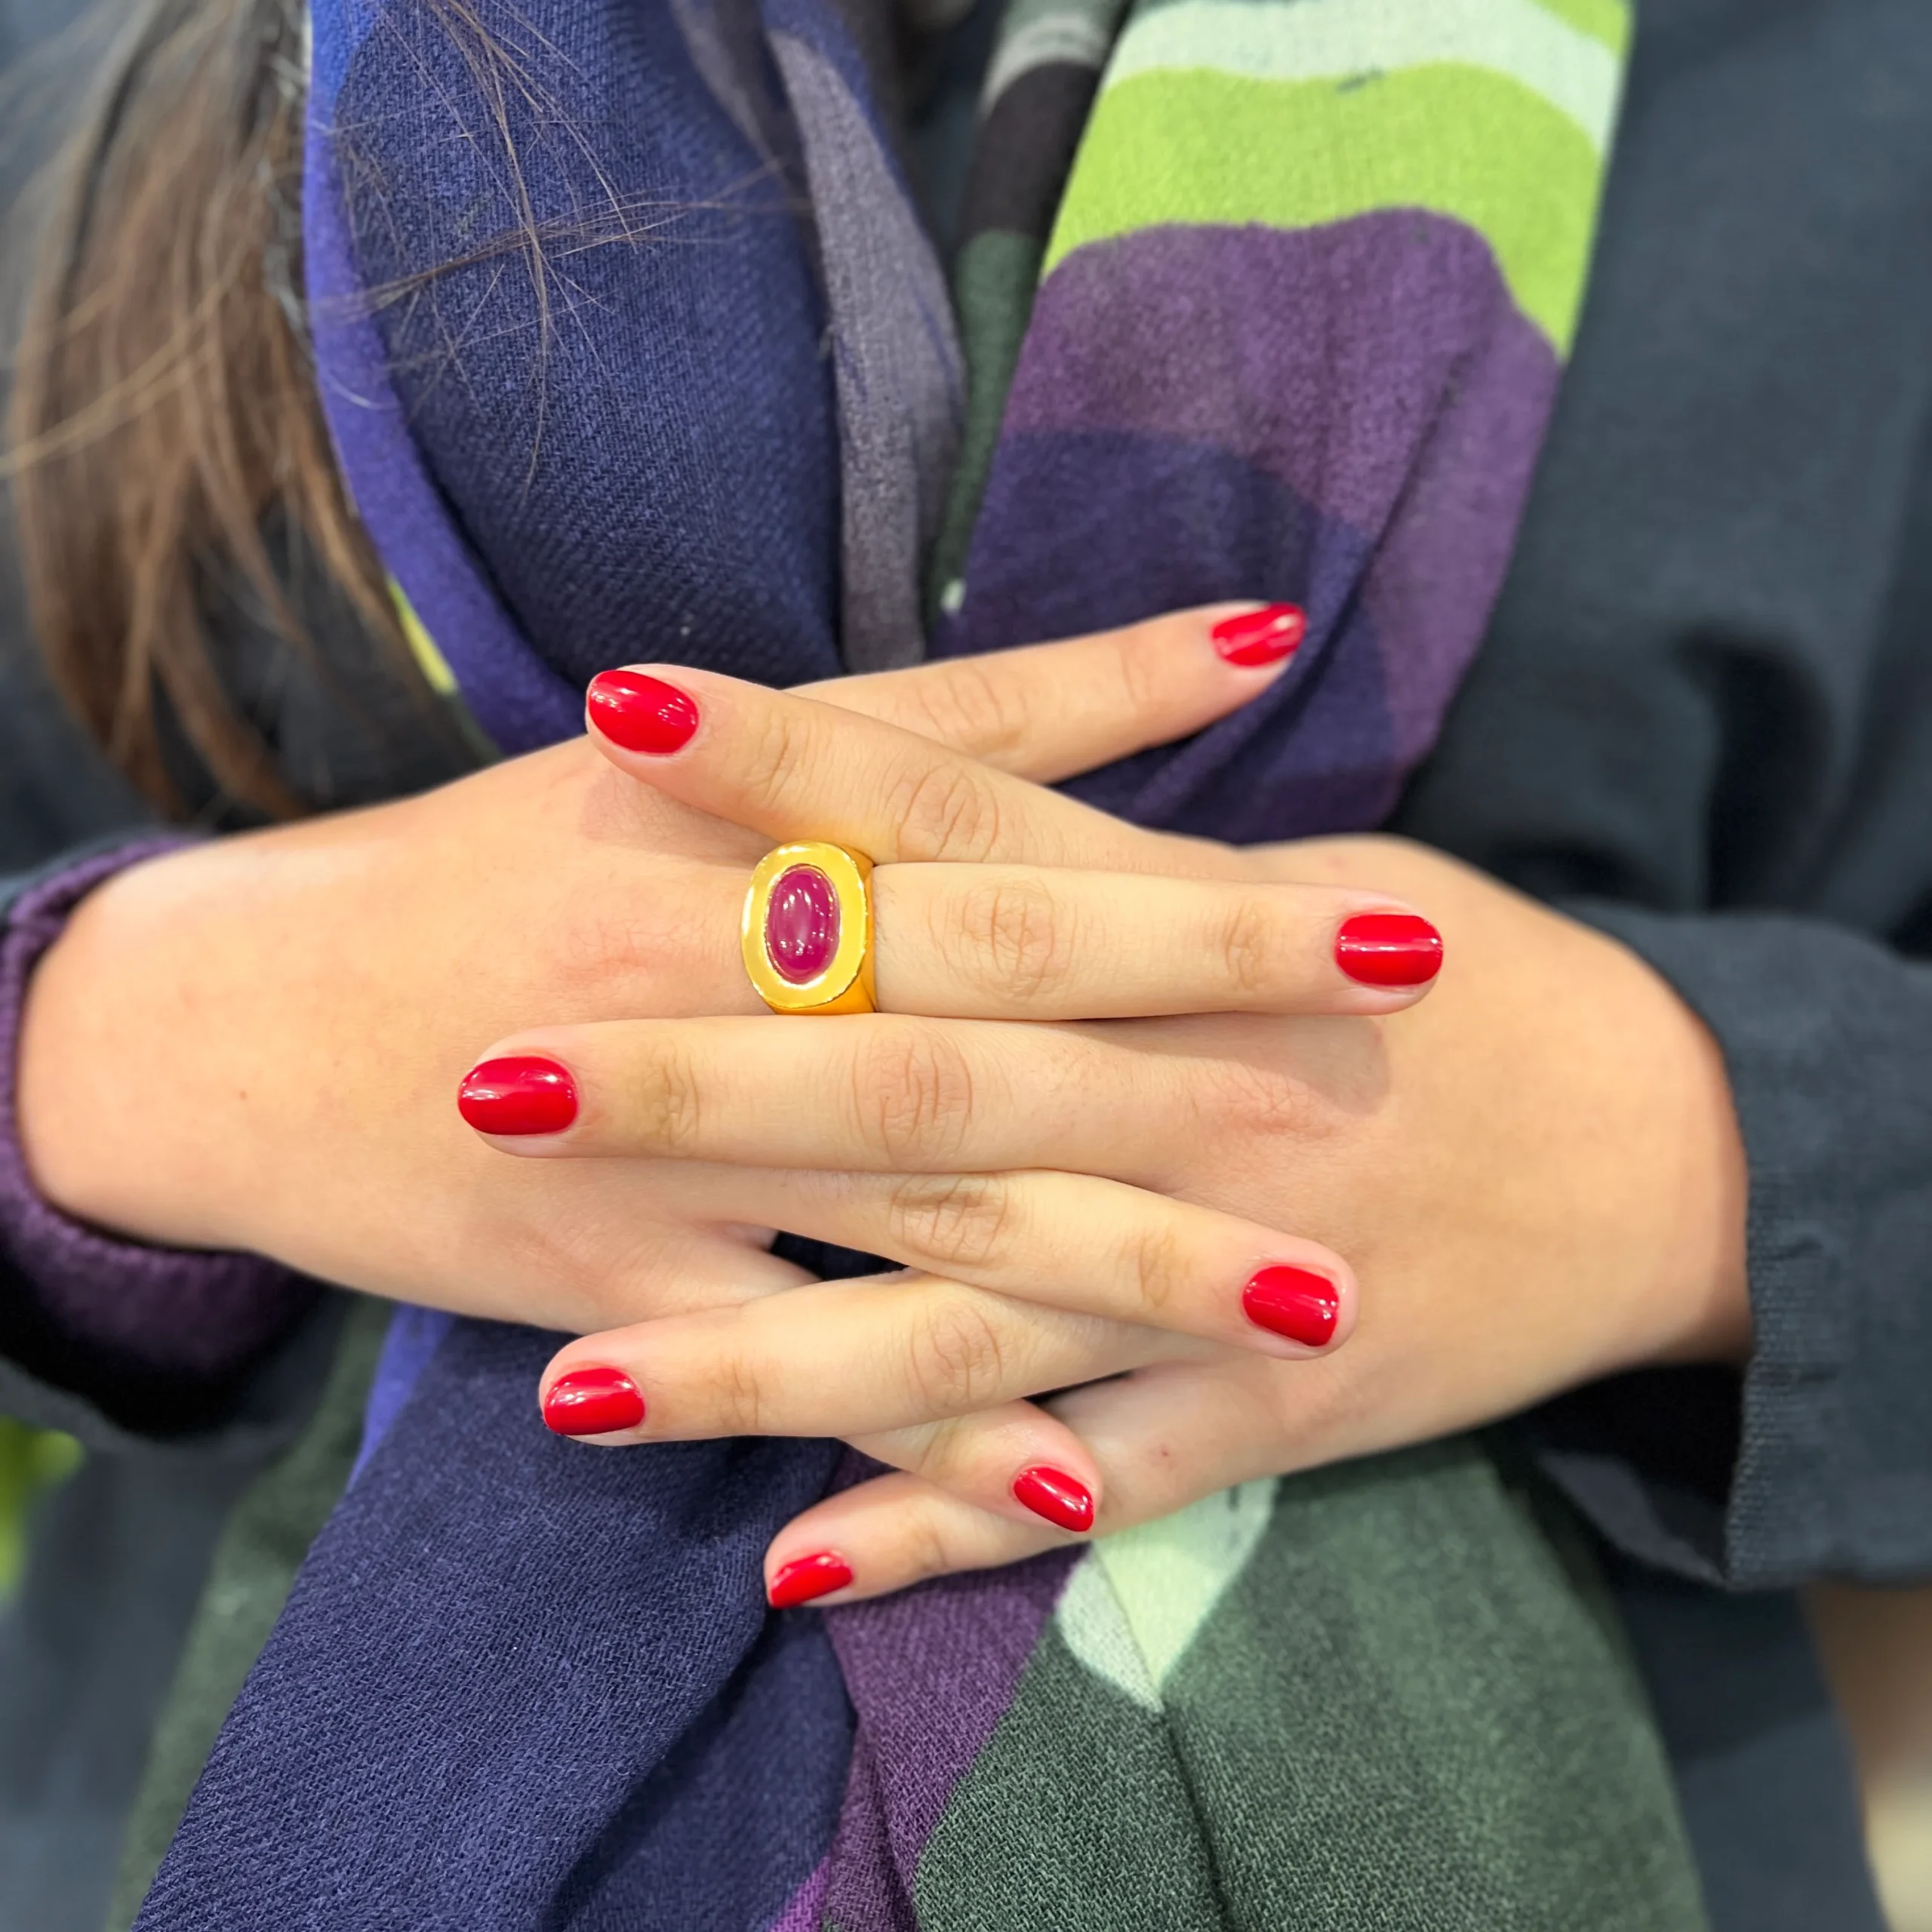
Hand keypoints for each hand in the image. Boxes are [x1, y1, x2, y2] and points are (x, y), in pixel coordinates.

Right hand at [17, 608, 1393, 1358]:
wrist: (255, 1011)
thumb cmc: (507, 855)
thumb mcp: (707, 751)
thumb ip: (971, 707)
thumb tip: (1222, 641)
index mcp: (741, 832)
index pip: (1015, 856)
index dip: (1209, 890)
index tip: (1397, 912)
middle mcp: (715, 980)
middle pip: (1000, 1022)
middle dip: (1210, 1049)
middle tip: (1408, 1088)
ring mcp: (663, 1150)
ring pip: (928, 1213)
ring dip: (1126, 1264)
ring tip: (1315, 1305)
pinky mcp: (607, 1291)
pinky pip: (784, 1366)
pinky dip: (916, 1426)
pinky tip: (1061, 1486)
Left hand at [530, 813, 1747, 1601]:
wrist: (1665, 1149)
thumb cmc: (1463, 986)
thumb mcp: (1315, 876)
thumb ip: (1124, 839)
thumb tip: (928, 779)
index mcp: (1198, 934)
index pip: (958, 820)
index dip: (787, 758)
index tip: (616, 708)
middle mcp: (1190, 1100)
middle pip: (916, 1074)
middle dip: (703, 1081)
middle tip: (491, 1081)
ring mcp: (1224, 1277)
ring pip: (966, 1319)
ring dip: (766, 1363)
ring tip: (571, 1391)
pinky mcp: (1268, 1419)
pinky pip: (1086, 1483)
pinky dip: (944, 1523)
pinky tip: (792, 1563)